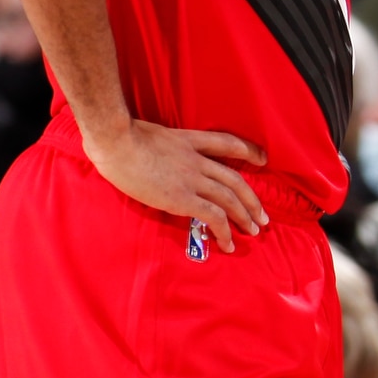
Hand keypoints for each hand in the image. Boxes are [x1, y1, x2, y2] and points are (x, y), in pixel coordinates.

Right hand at [85, 118, 269, 242]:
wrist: (115, 142)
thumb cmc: (119, 136)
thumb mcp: (149, 133)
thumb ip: (160, 147)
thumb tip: (154, 158)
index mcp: (189, 140)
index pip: (227, 143)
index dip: (248, 151)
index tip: (263, 158)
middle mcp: (197, 160)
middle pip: (235, 180)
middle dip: (252, 200)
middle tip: (262, 216)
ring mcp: (192, 179)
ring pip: (230, 199)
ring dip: (245, 217)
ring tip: (253, 231)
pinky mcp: (182, 198)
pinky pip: (213, 216)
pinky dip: (225, 231)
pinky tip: (228, 243)